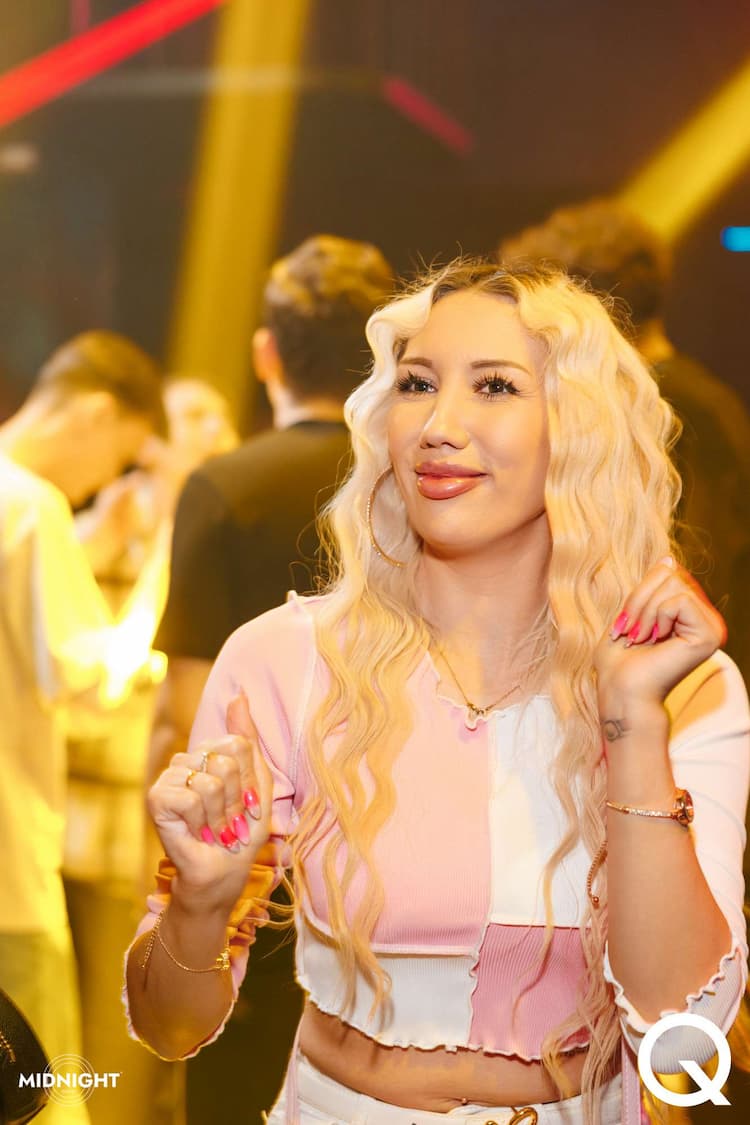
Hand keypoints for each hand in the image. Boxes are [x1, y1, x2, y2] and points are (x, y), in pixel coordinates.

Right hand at [147, 694, 272, 911]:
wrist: (223, 873)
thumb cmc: (241, 831)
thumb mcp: (258, 783)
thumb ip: (249, 740)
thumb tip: (240, 695)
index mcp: (210, 753)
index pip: (239, 743)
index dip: (249, 779)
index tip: (246, 803)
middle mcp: (186, 760)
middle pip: (227, 760)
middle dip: (236, 799)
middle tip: (228, 821)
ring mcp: (169, 777)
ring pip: (212, 780)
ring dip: (221, 814)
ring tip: (214, 829)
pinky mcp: (156, 798)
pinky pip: (192, 797)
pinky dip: (202, 821)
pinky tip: (197, 833)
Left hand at [594, 556, 725, 705]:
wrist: (620, 690)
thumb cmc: (619, 658)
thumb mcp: (632, 610)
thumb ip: (651, 585)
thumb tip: (669, 557)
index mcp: (689, 613)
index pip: (667, 570)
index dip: (640, 591)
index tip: (625, 624)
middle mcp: (706, 618)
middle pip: (671, 573)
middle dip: (639, 600)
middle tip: (630, 632)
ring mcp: (712, 627)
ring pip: (674, 584)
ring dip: (644, 611)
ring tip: (639, 638)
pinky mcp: (710, 635)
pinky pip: (680, 600)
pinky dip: (657, 617)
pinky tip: (653, 640)